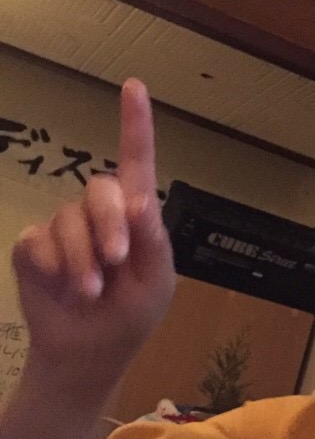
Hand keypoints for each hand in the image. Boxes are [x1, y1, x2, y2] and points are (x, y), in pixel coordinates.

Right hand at [10, 79, 175, 391]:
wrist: (88, 352)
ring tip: (89, 292)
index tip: (134, 86)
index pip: (137, 164)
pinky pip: (38, 242)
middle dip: (108, 226)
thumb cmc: (130, 316)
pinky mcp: (33, 247)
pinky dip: (54, 268)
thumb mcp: (155, 284)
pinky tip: (63, 289)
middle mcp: (99, 214)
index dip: (135, 125)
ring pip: (67, 221)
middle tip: (116, 262)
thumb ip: (152, 241)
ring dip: (81, 260)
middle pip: (99, 191)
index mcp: (137, 219)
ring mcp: (63, 228)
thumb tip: (140, 199)